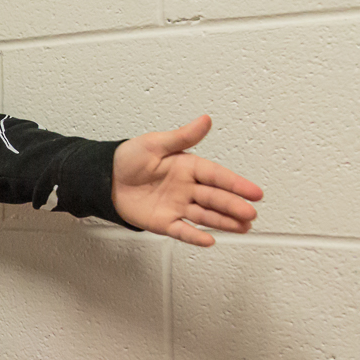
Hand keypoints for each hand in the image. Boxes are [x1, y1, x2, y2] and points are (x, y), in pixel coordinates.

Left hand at [110, 115, 262, 246]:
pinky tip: (209, 239)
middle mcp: (186, 188)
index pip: (217, 176)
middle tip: (250, 213)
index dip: (236, 184)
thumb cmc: (128, 159)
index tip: (254, 192)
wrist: (104, 179)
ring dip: (224, 222)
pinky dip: (195, 236)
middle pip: (215, 198)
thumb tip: (204, 120)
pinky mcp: (164, 222)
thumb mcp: (155, 143)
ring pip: (205, 216)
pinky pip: (182, 231)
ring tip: (243, 227)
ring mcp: (177, 206)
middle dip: (234, 206)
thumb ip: (182, 136)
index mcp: (188, 167)